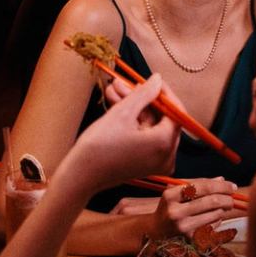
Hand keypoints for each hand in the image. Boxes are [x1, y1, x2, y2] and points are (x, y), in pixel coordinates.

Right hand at [61, 75, 179, 194]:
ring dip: (134, 108)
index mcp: (164, 143)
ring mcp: (157, 163)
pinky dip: (133, 123)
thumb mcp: (122, 113)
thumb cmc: (99, 146)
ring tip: (113, 90)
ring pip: (151, 127)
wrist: (80, 177)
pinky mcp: (147, 166)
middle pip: (161, 119)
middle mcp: (166, 156)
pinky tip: (116, 105)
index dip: (162, 93)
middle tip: (123, 84)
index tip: (149, 79)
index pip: (175, 111)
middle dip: (142, 99)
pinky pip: (146, 138)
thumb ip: (144, 94)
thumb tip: (159, 79)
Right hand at [154, 178, 240, 238]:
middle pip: (211, 201)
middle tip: (232, 198)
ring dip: (223, 209)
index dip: (221, 185)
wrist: (155, 231)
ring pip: (215, 214)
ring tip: (221, 207)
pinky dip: (217, 220)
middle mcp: (175, 212)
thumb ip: (198, 184)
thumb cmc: (170, 207)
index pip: (202, 187)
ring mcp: (182, 227)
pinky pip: (213, 226)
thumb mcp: (177, 192)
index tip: (232, 186)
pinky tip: (211, 218)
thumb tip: (222, 180)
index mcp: (170, 195)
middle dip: (227, 198)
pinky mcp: (189, 239)